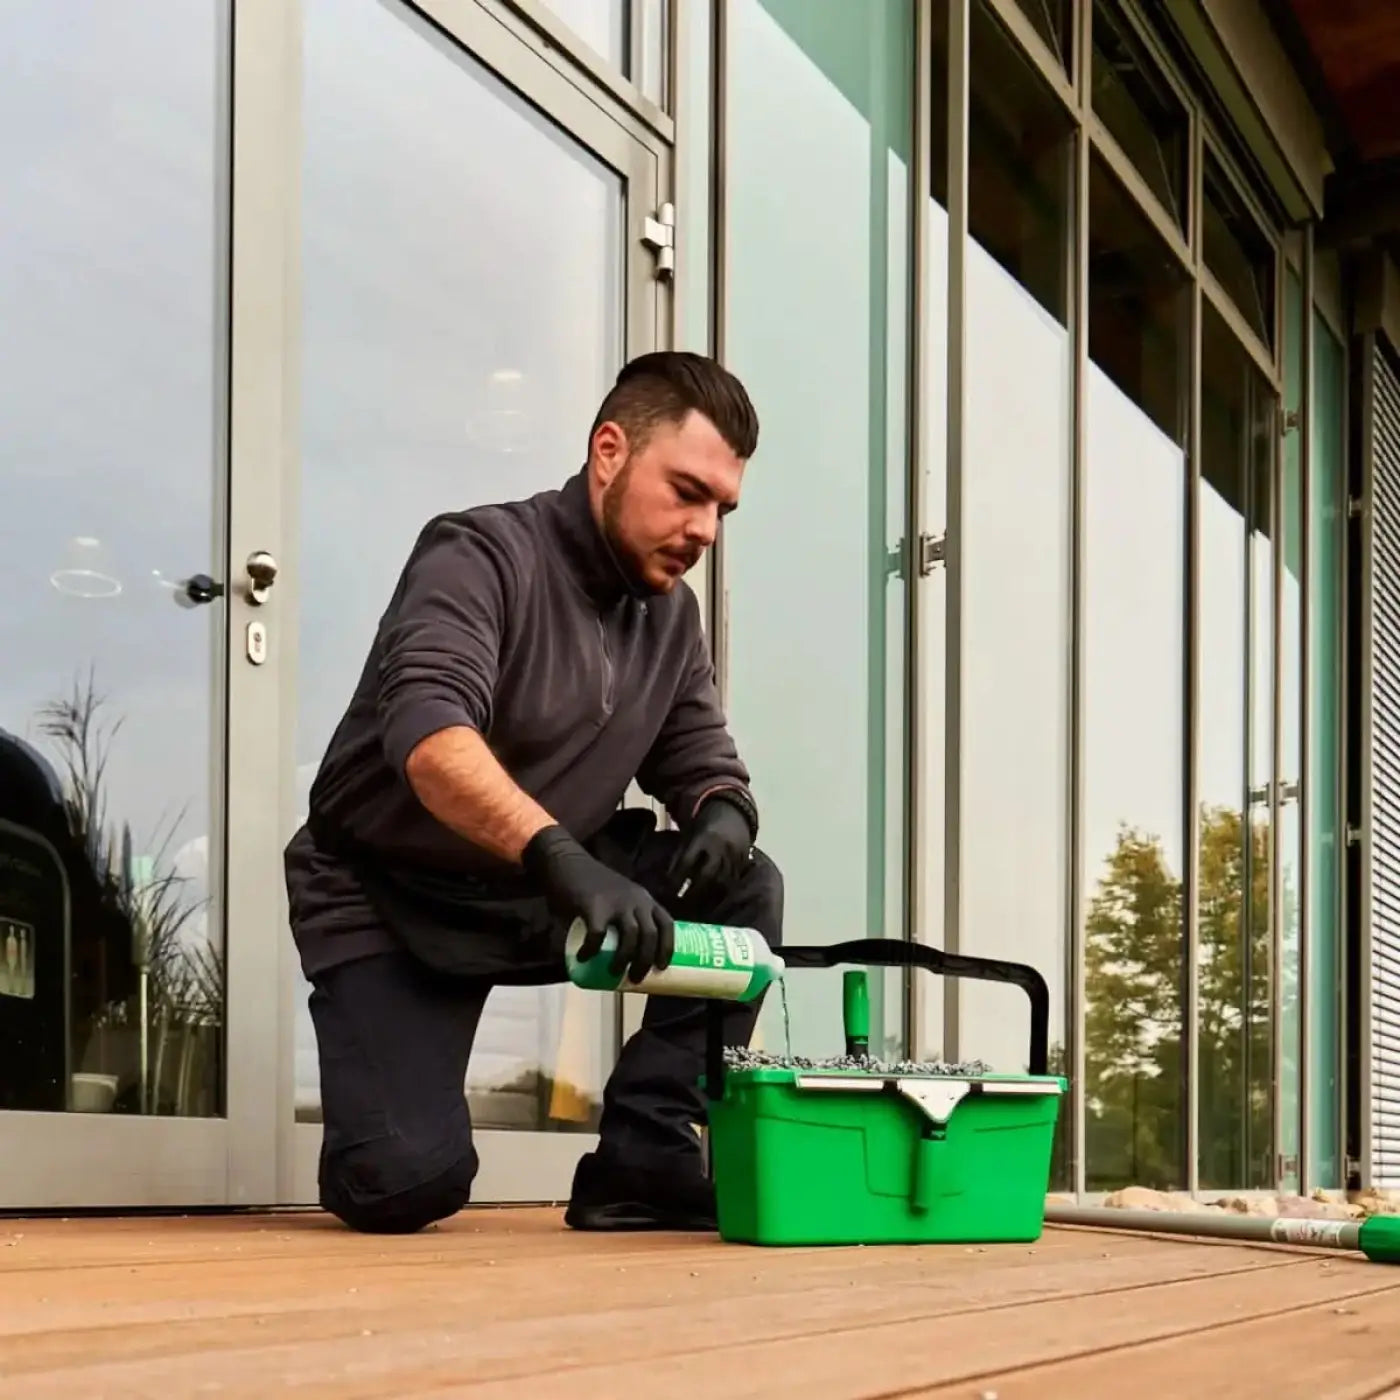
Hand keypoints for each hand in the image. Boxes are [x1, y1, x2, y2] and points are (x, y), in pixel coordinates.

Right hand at [522, 826, 673, 980]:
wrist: (566, 862)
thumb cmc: (592, 885)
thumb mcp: (619, 897)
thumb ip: (624, 917)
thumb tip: (625, 954)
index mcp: (644, 899)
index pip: (667, 924)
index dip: (667, 948)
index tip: (662, 967)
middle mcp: (636, 899)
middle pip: (650, 936)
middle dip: (645, 962)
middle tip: (636, 978)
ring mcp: (616, 902)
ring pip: (629, 938)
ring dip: (624, 960)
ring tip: (614, 974)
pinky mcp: (594, 906)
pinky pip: (597, 936)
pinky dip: (591, 951)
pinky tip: (584, 958)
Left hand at [668, 794, 751, 906]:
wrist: (732, 812)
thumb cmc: (705, 825)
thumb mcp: (689, 834)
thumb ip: (681, 854)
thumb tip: (668, 879)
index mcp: (703, 837)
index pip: (687, 861)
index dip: (677, 878)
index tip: (669, 891)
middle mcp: (720, 846)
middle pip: (707, 875)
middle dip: (693, 891)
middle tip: (683, 902)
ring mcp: (735, 853)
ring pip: (722, 880)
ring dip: (708, 893)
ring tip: (697, 904)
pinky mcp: (745, 859)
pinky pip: (734, 879)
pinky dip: (723, 889)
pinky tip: (713, 896)